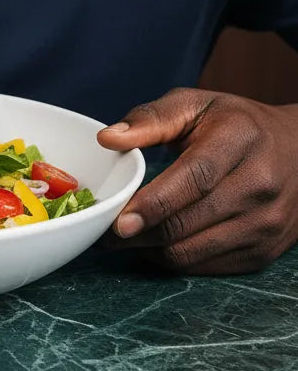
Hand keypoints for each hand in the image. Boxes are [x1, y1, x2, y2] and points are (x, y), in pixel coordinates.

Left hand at [97, 88, 297, 273]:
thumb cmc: (235, 123)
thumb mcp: (195, 104)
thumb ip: (150, 118)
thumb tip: (108, 139)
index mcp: (239, 141)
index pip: (195, 179)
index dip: (155, 202)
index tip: (120, 218)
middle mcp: (259, 186)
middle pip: (191, 222)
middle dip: (142, 233)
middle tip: (105, 231)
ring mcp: (266, 224)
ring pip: (195, 251)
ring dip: (152, 251)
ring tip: (122, 239)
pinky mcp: (264, 252)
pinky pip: (209, 266)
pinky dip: (175, 259)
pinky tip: (153, 245)